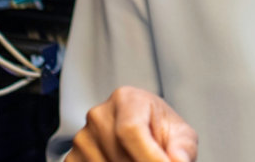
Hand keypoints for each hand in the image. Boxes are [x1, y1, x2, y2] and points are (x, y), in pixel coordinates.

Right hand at [68, 86, 197, 160]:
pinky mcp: (72, 158)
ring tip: (140, 158)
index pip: (130, 130)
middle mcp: (99, 115)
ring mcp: (82, 138)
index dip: (149, 156)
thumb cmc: (160, 130)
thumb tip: (178, 161)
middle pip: (118, 155)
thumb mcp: (180, 135)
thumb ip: (182, 148)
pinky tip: (123, 161)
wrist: (142, 131)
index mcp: (126, 99)